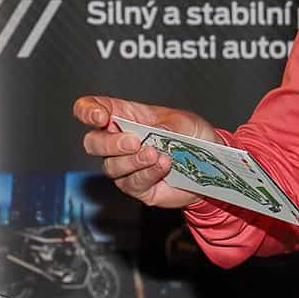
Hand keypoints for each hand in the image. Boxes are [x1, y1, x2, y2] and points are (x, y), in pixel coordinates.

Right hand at [73, 94, 215, 208]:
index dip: (87, 111)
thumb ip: (168, 125)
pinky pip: (132, 183)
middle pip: (93, 143)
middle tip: (134, 142)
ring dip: (133, 161)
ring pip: (111, 166)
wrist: (211, 165)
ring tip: (156, 154)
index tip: (100, 117)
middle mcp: (118, 142)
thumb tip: (153, 132)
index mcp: (124, 117)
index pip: (91, 110)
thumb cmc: (192, 136)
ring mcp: (125, 166)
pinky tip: (163, 166)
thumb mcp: (186, 122)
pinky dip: (147, 173)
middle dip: (109, 143)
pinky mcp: (137, 187)